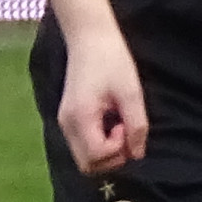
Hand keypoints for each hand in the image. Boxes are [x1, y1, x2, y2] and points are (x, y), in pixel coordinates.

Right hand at [54, 15, 147, 171]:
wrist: (89, 37)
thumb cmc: (112, 60)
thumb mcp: (131, 93)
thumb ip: (136, 126)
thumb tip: (137, 154)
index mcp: (80, 117)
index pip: (96, 156)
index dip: (117, 149)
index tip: (126, 126)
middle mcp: (67, 124)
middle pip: (87, 164)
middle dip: (111, 157)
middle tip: (125, 132)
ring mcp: (64, 121)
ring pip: (84, 157)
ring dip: (105, 151)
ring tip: (119, 125)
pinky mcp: (68, 117)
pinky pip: (82, 144)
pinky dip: (98, 143)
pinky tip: (110, 122)